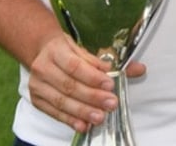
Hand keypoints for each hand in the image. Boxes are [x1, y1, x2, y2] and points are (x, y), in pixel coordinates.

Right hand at [27, 33, 143, 132]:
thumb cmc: (68, 51)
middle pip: (69, 85)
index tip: (109, 85)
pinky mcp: (36, 100)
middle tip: (110, 104)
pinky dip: (70, 120)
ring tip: (100, 117)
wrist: (43, 52)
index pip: (75, 65)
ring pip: (61, 101)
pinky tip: (83, 125)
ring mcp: (38, 85)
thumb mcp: (86, 50)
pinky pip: (54, 112)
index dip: (93, 77)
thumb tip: (138, 69)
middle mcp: (43, 67)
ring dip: (82, 111)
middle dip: (92, 97)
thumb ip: (110, 62)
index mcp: (56, 50)